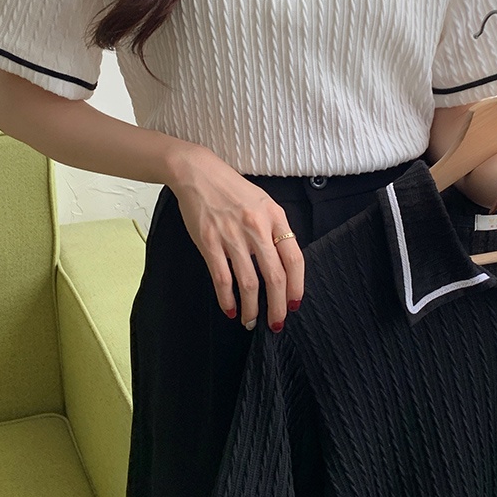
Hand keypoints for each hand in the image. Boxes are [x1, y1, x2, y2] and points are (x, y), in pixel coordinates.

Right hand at [167, 144, 303, 330]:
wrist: (199, 173)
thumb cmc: (233, 190)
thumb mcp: (264, 203)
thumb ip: (275, 230)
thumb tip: (284, 265)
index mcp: (275, 217)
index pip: (294, 259)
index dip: (297, 286)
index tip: (294, 304)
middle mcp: (257, 227)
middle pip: (275, 276)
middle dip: (277, 306)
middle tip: (277, 323)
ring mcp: (232, 236)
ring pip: (249, 283)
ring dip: (252, 308)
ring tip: (252, 322)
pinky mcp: (209, 242)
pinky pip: (222, 278)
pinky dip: (227, 299)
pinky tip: (231, 309)